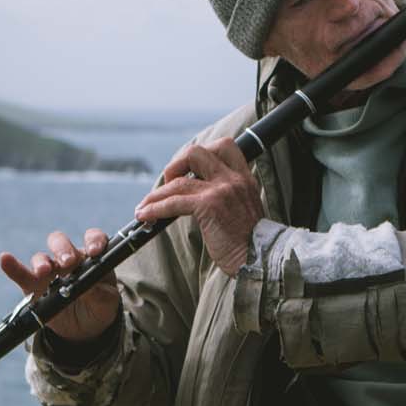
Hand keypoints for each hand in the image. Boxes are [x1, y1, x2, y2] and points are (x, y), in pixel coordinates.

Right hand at [0, 228, 120, 341]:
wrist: (84, 330)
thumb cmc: (99, 308)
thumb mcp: (107, 303)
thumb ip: (101, 294)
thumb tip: (90, 288)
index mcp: (92, 259)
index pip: (93, 239)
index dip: (93, 240)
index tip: (95, 251)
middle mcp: (69, 260)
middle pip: (61, 243)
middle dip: (63, 249)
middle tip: (68, 262)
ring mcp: (50, 271)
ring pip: (42, 257)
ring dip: (42, 262)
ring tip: (44, 271)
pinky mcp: (33, 285)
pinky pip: (21, 273)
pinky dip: (12, 266)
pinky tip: (5, 259)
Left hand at [134, 138, 262, 277]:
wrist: (261, 259)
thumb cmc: (251, 241)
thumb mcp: (245, 209)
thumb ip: (230, 196)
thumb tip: (200, 194)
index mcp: (244, 178)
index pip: (224, 146)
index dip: (202, 152)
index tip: (189, 169)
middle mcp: (234, 179)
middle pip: (196, 152)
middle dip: (175, 166)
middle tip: (169, 184)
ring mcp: (221, 190)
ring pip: (179, 180)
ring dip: (156, 194)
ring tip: (145, 206)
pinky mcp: (209, 206)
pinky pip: (174, 202)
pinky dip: (155, 208)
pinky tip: (145, 215)